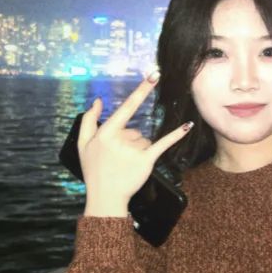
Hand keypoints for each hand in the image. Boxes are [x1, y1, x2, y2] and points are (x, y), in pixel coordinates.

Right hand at [79, 72, 192, 211]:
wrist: (105, 197)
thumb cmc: (94, 170)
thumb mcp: (83, 145)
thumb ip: (88, 120)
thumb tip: (97, 100)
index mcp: (106, 132)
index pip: (127, 107)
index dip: (141, 90)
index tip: (154, 75)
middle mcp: (120, 139)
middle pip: (135, 131)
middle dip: (128, 143)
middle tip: (117, 160)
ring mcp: (134, 150)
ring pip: (144, 140)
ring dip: (138, 151)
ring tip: (125, 165)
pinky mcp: (146, 160)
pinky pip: (163, 144)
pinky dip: (176, 135)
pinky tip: (187, 125)